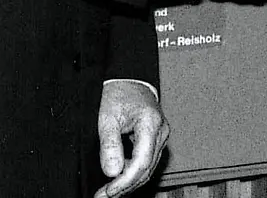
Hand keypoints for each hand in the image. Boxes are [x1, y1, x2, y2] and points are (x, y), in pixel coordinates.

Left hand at [96, 80, 167, 197]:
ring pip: (148, 168)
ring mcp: (161, 136)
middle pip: (146, 169)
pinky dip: (132, 172)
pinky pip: (146, 161)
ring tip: (109, 190)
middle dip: (125, 186)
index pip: (141, 163)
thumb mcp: (108, 117)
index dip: (124, 181)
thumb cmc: (119, 93)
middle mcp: (161, 132)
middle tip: (104, 196)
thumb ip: (109, 145)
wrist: (129, 80)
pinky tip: (119, 177)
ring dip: (129, 181)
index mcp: (151, 124)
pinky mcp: (156, 139)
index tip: (108, 191)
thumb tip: (112, 172)